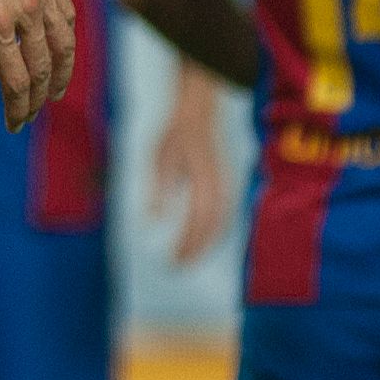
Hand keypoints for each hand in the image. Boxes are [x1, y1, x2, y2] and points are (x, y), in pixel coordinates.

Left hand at [0, 0, 74, 131]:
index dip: (18, 109)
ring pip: (64, 46)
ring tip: (54, 93)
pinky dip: (67, 42)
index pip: (17, 82)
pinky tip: (60, 53)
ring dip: (62, 75)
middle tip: (29, 114)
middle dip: (37, 99)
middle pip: (43, 70)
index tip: (14, 124)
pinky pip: (68, 18)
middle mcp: (26, 12)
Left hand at [147, 76, 230, 265]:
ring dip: (208, 243)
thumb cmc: (176, 134)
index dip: (187, 243)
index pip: (198, 220)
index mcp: (203, 179)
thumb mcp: (159, 158)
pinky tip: (205, 241)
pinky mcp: (226, 184)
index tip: (174, 259)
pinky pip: (226, 214)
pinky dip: (217, 232)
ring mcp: (226, 185)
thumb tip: (153, 219)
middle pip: (212, 227)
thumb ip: (159, 188)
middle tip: (180, 266)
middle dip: (197, 249)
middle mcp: (219, 185)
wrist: (198, 113)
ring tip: (191, 258)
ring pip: (222, 223)